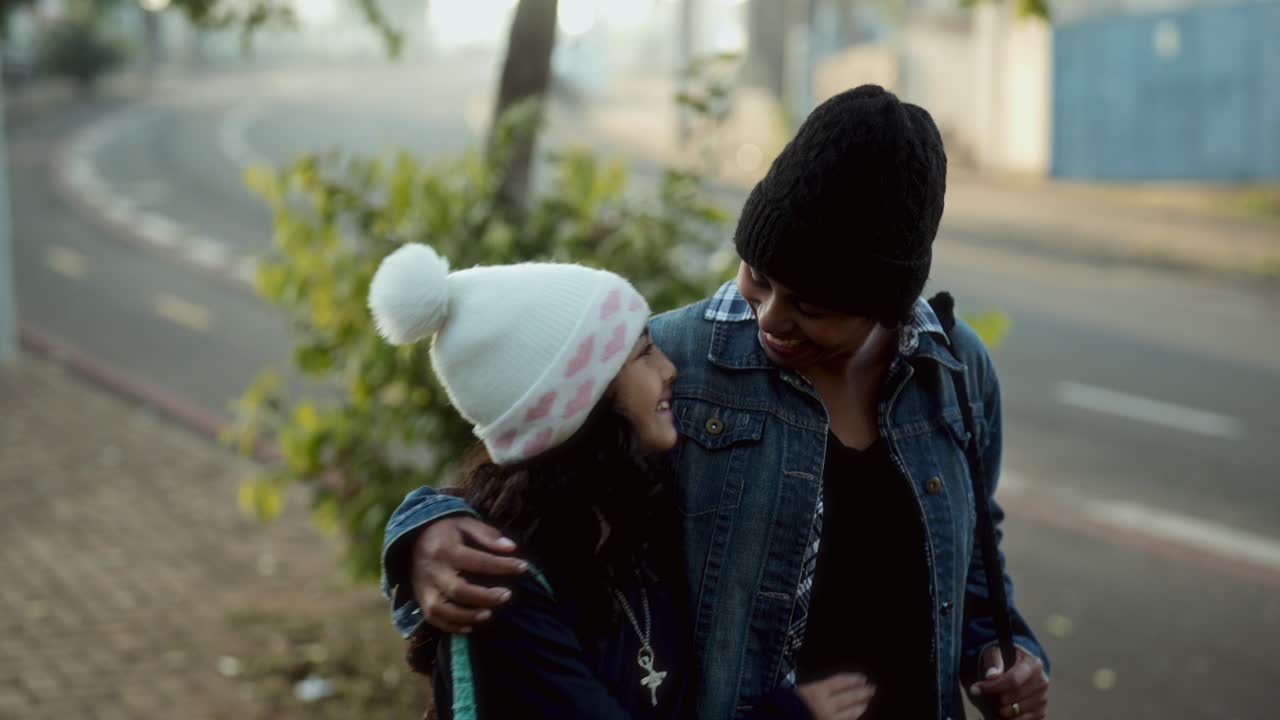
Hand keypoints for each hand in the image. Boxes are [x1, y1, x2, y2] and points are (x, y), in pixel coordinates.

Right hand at [410, 516, 527, 633]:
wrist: (411, 538)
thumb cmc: (446, 531)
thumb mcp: (465, 524)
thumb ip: (488, 536)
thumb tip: (512, 548)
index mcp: (446, 550)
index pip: (479, 561)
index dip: (503, 566)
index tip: (524, 567)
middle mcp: (434, 571)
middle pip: (459, 590)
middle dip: (485, 596)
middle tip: (508, 595)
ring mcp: (425, 589)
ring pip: (443, 609)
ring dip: (468, 615)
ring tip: (489, 614)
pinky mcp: (421, 600)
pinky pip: (434, 619)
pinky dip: (452, 626)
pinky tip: (471, 626)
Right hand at [796, 673, 874, 719]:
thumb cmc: (782, 706)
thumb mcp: (798, 692)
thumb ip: (816, 690)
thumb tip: (832, 688)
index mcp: (816, 691)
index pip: (841, 682)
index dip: (853, 679)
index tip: (863, 678)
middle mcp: (825, 706)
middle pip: (849, 697)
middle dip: (862, 692)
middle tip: (872, 688)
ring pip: (850, 713)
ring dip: (860, 706)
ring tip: (866, 702)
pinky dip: (851, 719)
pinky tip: (855, 717)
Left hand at [969, 646, 1049, 718]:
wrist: (1021, 667)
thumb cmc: (1006, 659)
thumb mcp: (997, 653)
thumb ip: (994, 662)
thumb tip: (991, 676)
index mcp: (1033, 665)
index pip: (1012, 680)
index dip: (992, 687)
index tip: (975, 690)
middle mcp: (1042, 682)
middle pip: (1012, 698)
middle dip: (995, 699)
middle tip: (987, 695)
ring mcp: (1043, 698)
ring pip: (1016, 712)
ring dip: (1001, 711)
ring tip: (995, 703)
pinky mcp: (1041, 712)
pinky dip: (1009, 719)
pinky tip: (1001, 712)